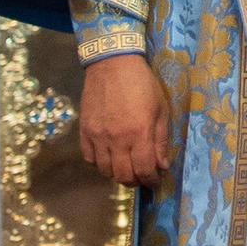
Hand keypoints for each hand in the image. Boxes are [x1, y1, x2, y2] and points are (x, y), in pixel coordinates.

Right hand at [78, 51, 171, 186]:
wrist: (113, 64)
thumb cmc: (142, 84)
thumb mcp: (160, 109)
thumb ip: (160, 139)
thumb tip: (162, 165)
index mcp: (139, 133)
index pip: (144, 170)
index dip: (151, 181)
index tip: (155, 181)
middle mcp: (116, 139)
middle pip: (123, 176)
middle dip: (135, 182)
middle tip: (142, 177)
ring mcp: (98, 136)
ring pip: (105, 171)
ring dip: (117, 174)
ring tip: (126, 168)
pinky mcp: (84, 131)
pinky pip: (89, 158)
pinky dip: (99, 164)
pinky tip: (109, 157)